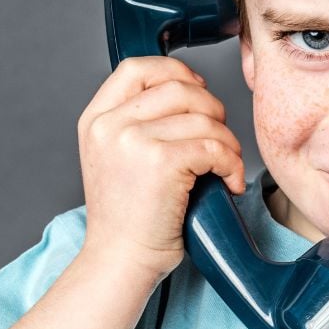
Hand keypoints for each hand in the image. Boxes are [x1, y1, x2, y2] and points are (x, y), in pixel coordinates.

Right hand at [76, 56, 245, 278]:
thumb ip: (137, 120)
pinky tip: (229, 183)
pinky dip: (232, 164)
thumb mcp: (114, 156)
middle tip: (218, 141)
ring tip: (225, 167)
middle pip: (180, 87)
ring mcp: (132, 140)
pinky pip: (214, 146)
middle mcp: (109, 124)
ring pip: (204, 117)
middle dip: (212, 110)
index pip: (138, 67)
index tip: (198, 91)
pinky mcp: (161, 162)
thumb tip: (190, 87)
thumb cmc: (128, 217)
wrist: (120, 261)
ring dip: (228, 142)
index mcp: (96, 119)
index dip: (176, 72)